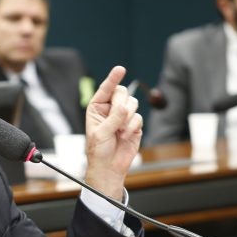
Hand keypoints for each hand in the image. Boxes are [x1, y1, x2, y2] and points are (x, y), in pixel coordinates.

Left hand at [84, 65, 141, 199]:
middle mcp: (111, 109)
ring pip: (132, 104)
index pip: (106, 89)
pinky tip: (125, 136)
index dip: (113, 78)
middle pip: (122, 93)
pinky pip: (138, 117)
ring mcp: (124, 116)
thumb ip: (113, 119)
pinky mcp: (134, 124)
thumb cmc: (98, 150)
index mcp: (97, 107)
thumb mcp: (100, 133)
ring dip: (127, 118)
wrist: (109, 166)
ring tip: (119, 132)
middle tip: (117, 118)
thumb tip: (124, 107)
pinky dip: (132, 126)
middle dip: (121, 105)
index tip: (120, 69)